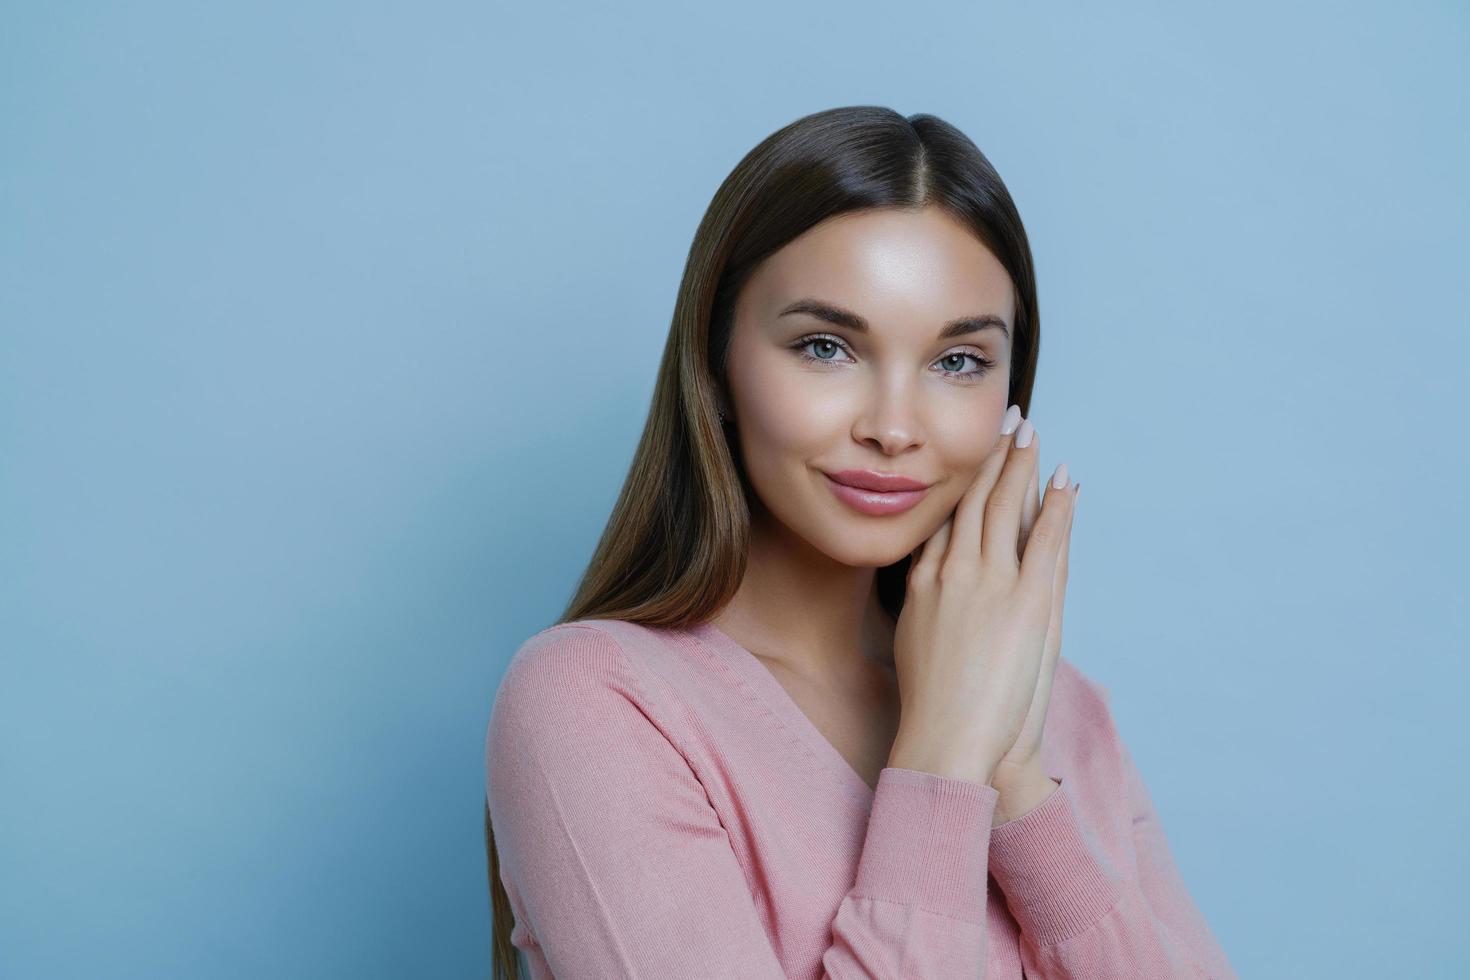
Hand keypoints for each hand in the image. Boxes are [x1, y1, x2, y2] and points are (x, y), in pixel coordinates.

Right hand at [888, 409, 1077, 786]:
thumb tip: (937, 594)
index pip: (943, 519)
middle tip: (1003, 423)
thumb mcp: (919, 647)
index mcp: (922, 583)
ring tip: (1030, 433)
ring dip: (1020, 466)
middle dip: (989, 458)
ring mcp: (989, 581)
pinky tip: (1065, 479)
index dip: (958, 483)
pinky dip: (1057, 506)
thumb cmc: (936, 710)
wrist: (949, 741)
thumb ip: (929, 609)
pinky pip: (1045, 538)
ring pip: (1005, 507)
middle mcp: (953, 571)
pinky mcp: (1028, 599)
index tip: (968, 456)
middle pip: (972, 501)